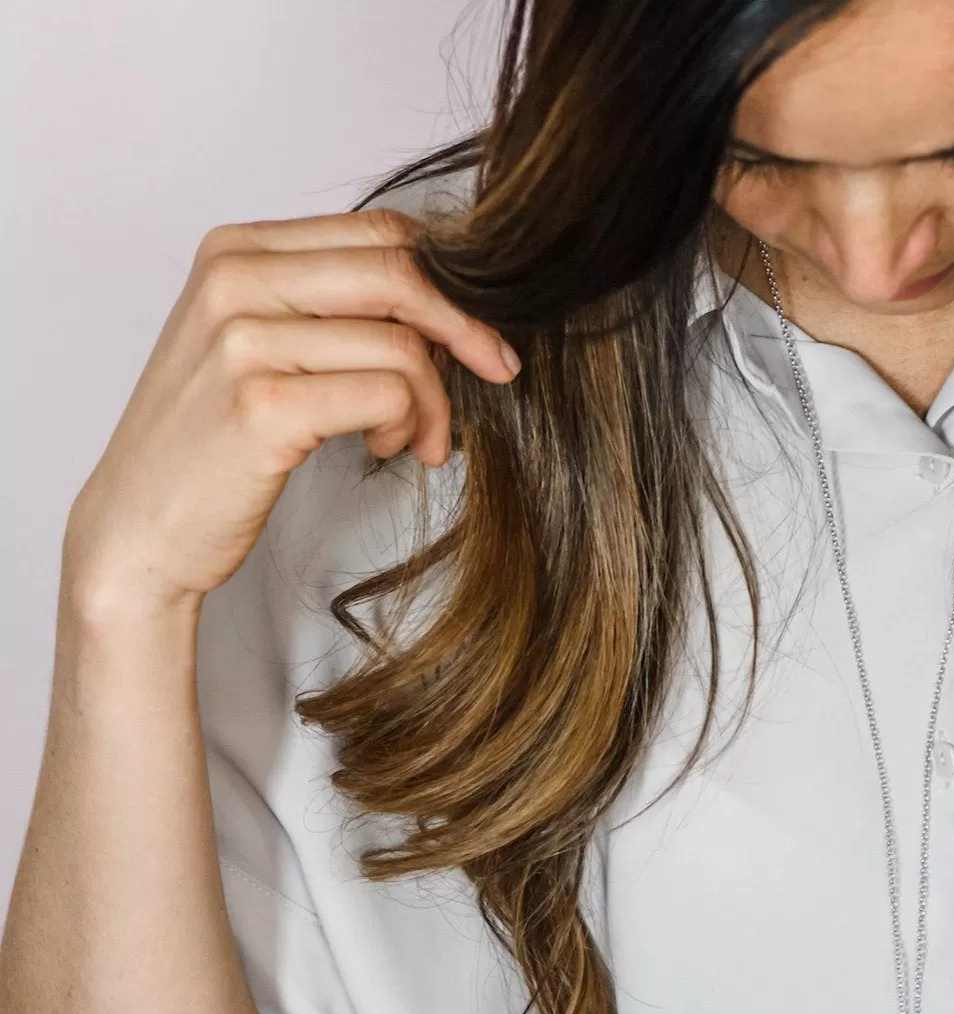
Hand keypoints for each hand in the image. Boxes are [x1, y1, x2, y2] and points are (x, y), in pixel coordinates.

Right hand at [62, 207, 516, 615]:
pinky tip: (386, 448)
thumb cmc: (213, 445)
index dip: (452, 280)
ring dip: (435, 401)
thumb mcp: (261, 349)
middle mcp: (234, 280)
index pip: (381, 232)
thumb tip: (448, 301)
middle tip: (497, 373)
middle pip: (401, 272)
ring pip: (404, 342)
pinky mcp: (263, 404)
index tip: (483, 333)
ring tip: (416, 439)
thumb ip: (332, 308)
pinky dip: (410, 426)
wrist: (140, 527)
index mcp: (236, 251)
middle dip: (468, 329)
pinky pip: (389, 394)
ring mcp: (243, 339)